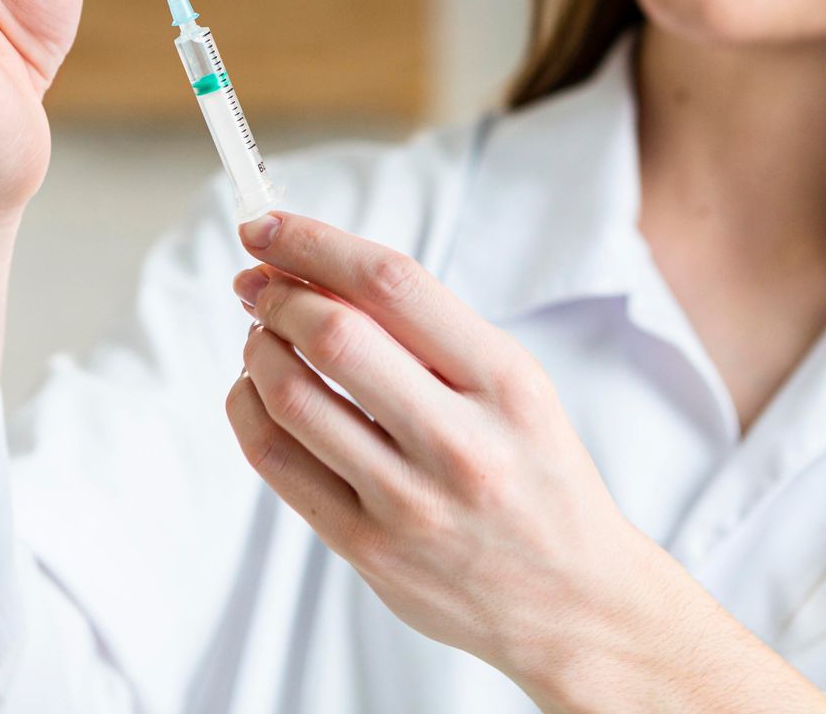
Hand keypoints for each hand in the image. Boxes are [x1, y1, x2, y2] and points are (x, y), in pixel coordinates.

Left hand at [221, 210, 669, 686]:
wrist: (575, 602)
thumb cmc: (537, 475)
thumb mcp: (516, 388)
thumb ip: (429, 334)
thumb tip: (313, 271)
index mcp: (505, 382)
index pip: (392, 284)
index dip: (315, 243)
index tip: (267, 224)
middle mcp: (460, 441)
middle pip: (334, 336)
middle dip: (276, 295)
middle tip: (255, 283)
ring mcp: (410, 502)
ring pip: (293, 398)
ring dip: (257, 350)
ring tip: (259, 336)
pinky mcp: (370, 550)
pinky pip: (278, 463)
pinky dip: (249, 410)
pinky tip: (256, 393)